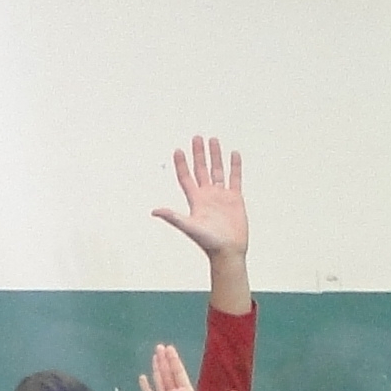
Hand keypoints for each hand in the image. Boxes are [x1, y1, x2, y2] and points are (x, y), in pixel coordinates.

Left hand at [150, 136, 248, 261]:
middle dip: (199, 154)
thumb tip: (154, 211)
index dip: (182, 164)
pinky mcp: (235, 199)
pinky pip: (235, 178)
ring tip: (213, 140)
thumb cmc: (208, 242)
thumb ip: (173, 217)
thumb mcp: (189, 227)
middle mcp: (207, 196)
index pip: (186, 178)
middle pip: (201, 170)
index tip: (178, 150)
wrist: (228, 252)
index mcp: (195, 201)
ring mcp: (221, 196)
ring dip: (215, 156)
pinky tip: (233, 154)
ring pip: (217, 171)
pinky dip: (235, 166)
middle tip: (197, 138)